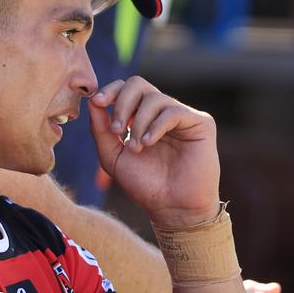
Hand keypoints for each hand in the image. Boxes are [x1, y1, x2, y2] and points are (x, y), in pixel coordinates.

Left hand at [88, 77, 220, 227]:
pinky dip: (156, 125)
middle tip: (117, 129)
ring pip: (154, 97)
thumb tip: (93, 101)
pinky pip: (173, 111)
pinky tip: (149, 143)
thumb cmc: (146, 186)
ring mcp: (182, 117)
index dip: (111, 90)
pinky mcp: (200, 124)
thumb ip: (101, 130)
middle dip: (122, 102)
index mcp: (143, 118)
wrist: (173, 208)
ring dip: (138, 122)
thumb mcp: (113, 157)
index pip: (126, 90)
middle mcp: (162, 114)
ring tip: (136, 147)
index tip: (98, 103)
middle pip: (139, 83)